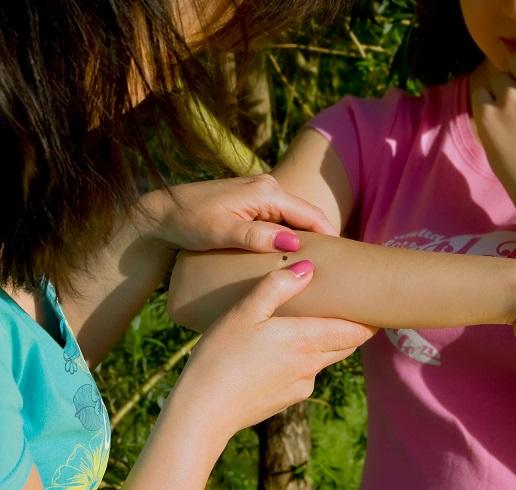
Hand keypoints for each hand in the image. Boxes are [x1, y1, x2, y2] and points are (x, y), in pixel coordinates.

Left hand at [142, 174, 336, 253]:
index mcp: (266, 191)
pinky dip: (290, 233)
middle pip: (306, 214)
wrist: (160, 211)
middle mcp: (267, 186)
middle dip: (321, 237)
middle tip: (335, 264)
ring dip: (305, 236)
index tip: (344, 258)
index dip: (329, 235)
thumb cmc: (189, 221)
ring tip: (317, 261)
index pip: (310, 214)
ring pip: (294, 217)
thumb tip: (295, 242)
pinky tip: (292, 252)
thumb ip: (259, 236)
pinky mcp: (252, 201)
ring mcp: (260, 192)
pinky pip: (281, 217)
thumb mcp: (223, 232)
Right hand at [171, 261, 375, 440]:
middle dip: (352, 328)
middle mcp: (312, 365)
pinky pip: (306, 374)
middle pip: (346, 344)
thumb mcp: (244, 313)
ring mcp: (302, 385)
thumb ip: (277, 287)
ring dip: (326, 342)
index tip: (374, 303)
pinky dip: (304, 360)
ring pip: (326, 359)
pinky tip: (281, 352)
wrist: (204, 412)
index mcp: (306, 341)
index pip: (356, 331)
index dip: (369, 318)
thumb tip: (309, 269)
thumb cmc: (220, 357)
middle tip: (350, 307)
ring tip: (312, 323)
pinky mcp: (289, 399)